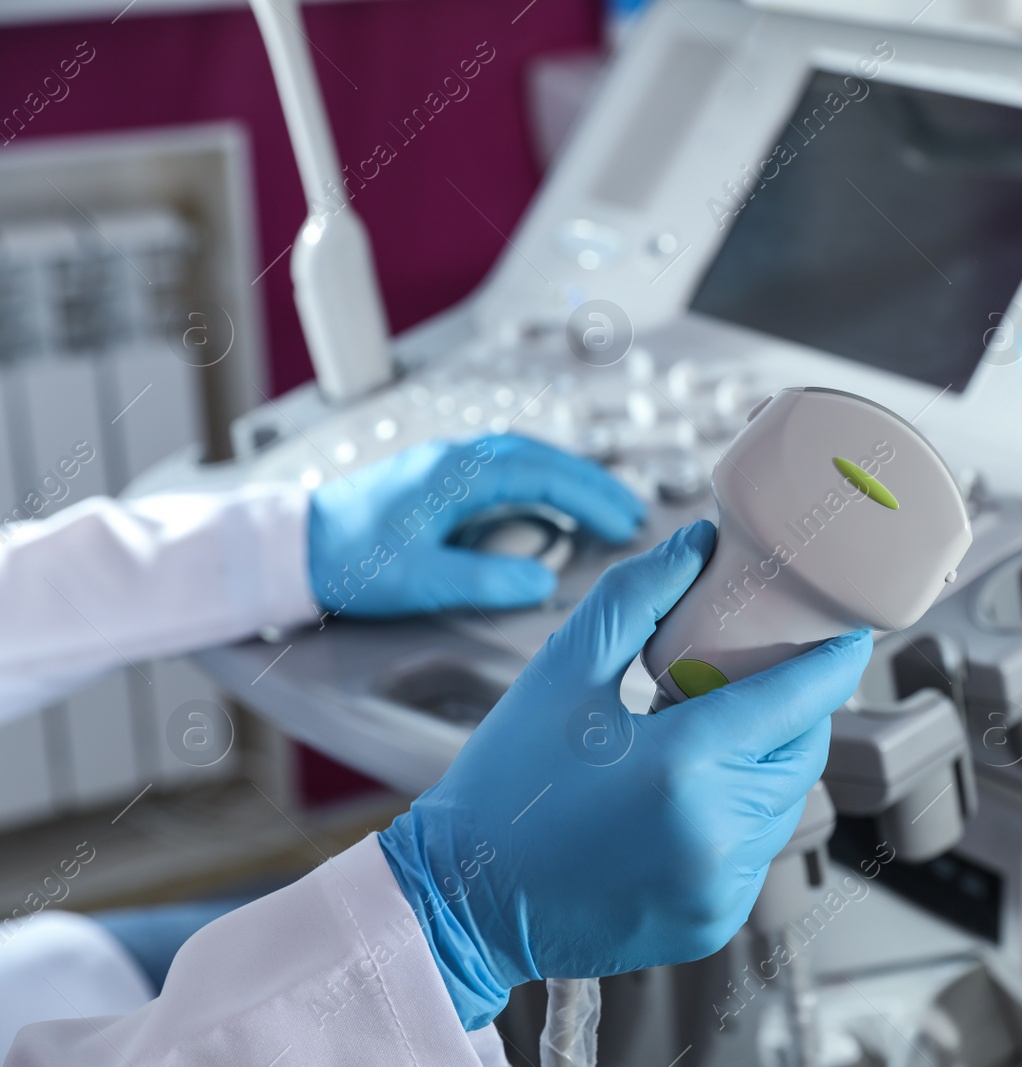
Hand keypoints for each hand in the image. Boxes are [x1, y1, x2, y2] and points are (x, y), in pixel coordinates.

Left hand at [307, 434, 643, 616]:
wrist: (289, 548)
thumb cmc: (348, 563)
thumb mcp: (422, 580)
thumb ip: (487, 578)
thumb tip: (543, 580)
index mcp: (456, 474)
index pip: (542, 474)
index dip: (590, 498)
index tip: (625, 522)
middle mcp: (453, 459)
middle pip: (540, 457)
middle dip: (590, 483)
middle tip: (629, 512)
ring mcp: (442, 465)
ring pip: (521, 460)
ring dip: (564, 481)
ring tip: (599, 510)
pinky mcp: (431, 479)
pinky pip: (499, 471)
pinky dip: (535, 485)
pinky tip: (544, 509)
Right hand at [376, 521, 871, 1029]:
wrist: (461, 901)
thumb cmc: (505, 786)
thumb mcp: (562, 672)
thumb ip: (637, 598)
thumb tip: (699, 545)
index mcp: (684, 766)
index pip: (798, 700)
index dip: (834, 661)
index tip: (851, 634)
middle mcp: (716, 834)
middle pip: (802, 751)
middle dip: (795, 710)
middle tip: (759, 678)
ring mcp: (720, 887)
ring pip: (786, 803)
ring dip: (768, 763)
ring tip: (711, 736)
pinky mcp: (713, 921)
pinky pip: (759, 852)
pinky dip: (743, 817)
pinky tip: (691, 797)